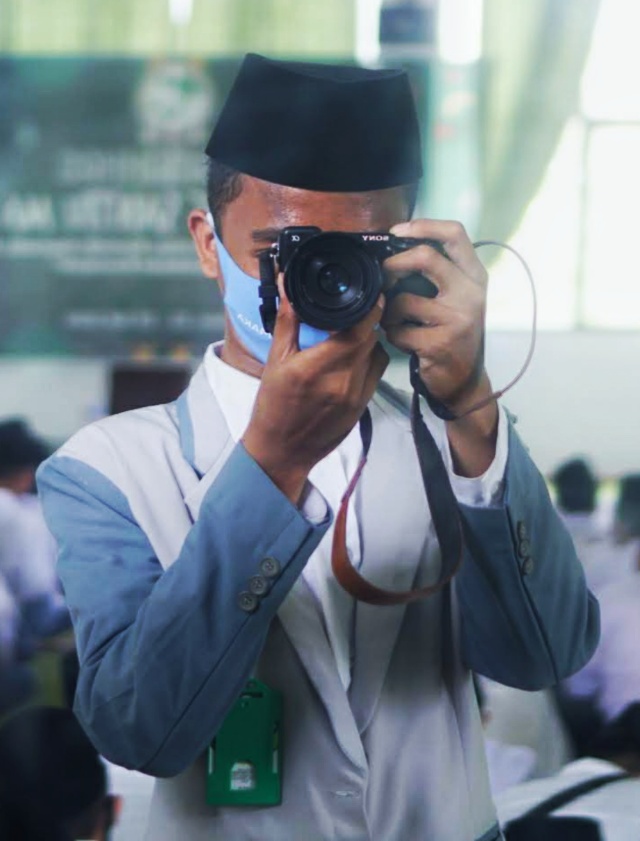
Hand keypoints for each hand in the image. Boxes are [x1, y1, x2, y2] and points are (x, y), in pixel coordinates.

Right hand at [242, 279, 388, 502]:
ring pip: (378, 355)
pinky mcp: (362, 408)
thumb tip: (288, 284)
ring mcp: (356, 397)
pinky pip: (376, 374)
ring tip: (351, 336)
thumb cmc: (273, 406)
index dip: (370, 307)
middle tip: (354, 311)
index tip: (369, 292)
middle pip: (371, 338)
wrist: (281, 451)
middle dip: (365, 321)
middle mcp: (342, 382)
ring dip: (369, 342)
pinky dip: (369, 361)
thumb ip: (288, 321)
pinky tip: (352, 360)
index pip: (359, 329)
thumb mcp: (275, 361)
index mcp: (318, 367)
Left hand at [381, 219, 497, 476]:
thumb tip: (394, 249)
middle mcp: (471, 293)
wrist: (464, 380)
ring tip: (394, 321)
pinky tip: (402, 340)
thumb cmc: (452, 332)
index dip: (424, 226)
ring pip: (403, 299)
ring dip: (389, 311)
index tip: (397, 231)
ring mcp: (458, 319)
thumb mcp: (454, 298)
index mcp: (475, 276)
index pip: (456, 234)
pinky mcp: (440, 343)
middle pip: (425, 258)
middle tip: (382, 274)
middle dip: (393, 264)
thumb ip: (435, 274)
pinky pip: (398, 330)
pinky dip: (392, 335)